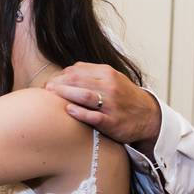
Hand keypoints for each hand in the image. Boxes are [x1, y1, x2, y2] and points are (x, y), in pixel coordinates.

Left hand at [46, 62, 161, 155]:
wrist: (148, 116)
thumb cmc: (123, 96)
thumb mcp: (112, 78)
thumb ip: (90, 73)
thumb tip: (66, 71)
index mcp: (108, 74)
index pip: (77, 71)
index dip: (60, 76)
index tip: (49, 82)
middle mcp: (110, 87)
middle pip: (78, 81)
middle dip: (59, 84)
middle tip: (46, 89)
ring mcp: (111, 105)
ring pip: (85, 96)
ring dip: (65, 94)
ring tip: (51, 95)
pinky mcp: (112, 122)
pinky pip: (94, 116)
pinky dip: (80, 113)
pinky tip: (68, 110)